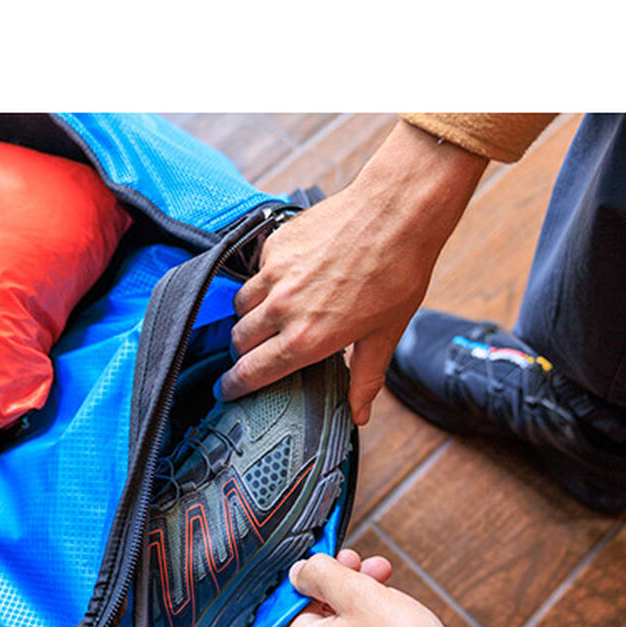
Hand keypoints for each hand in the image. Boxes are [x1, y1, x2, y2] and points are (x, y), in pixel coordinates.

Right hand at [220, 120, 486, 423]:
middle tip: (255, 353)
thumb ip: (365, 377)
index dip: (235, 385)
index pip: (253, 371)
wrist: (396, 212)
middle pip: (238, 339)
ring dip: (249, 316)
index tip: (228, 390)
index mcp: (307, 338)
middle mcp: (283, 308)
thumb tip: (359, 414)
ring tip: (270, 317)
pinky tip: (291, 279)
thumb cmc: (398, 271)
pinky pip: (256, 271)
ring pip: (240, 305)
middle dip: (243, 351)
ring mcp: (275, 274)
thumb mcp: (385, 334)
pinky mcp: (275, 246)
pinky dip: (266, 281)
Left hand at [283, 549, 457, 626]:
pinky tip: (396, 621)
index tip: (349, 561)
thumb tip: (299, 570)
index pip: (302, 599)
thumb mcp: (357, 592)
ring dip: (366, 605)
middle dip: (351, 586)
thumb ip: (320, 573)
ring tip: (391, 591)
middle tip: (374, 570)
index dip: (328, 574)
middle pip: (325, 614)